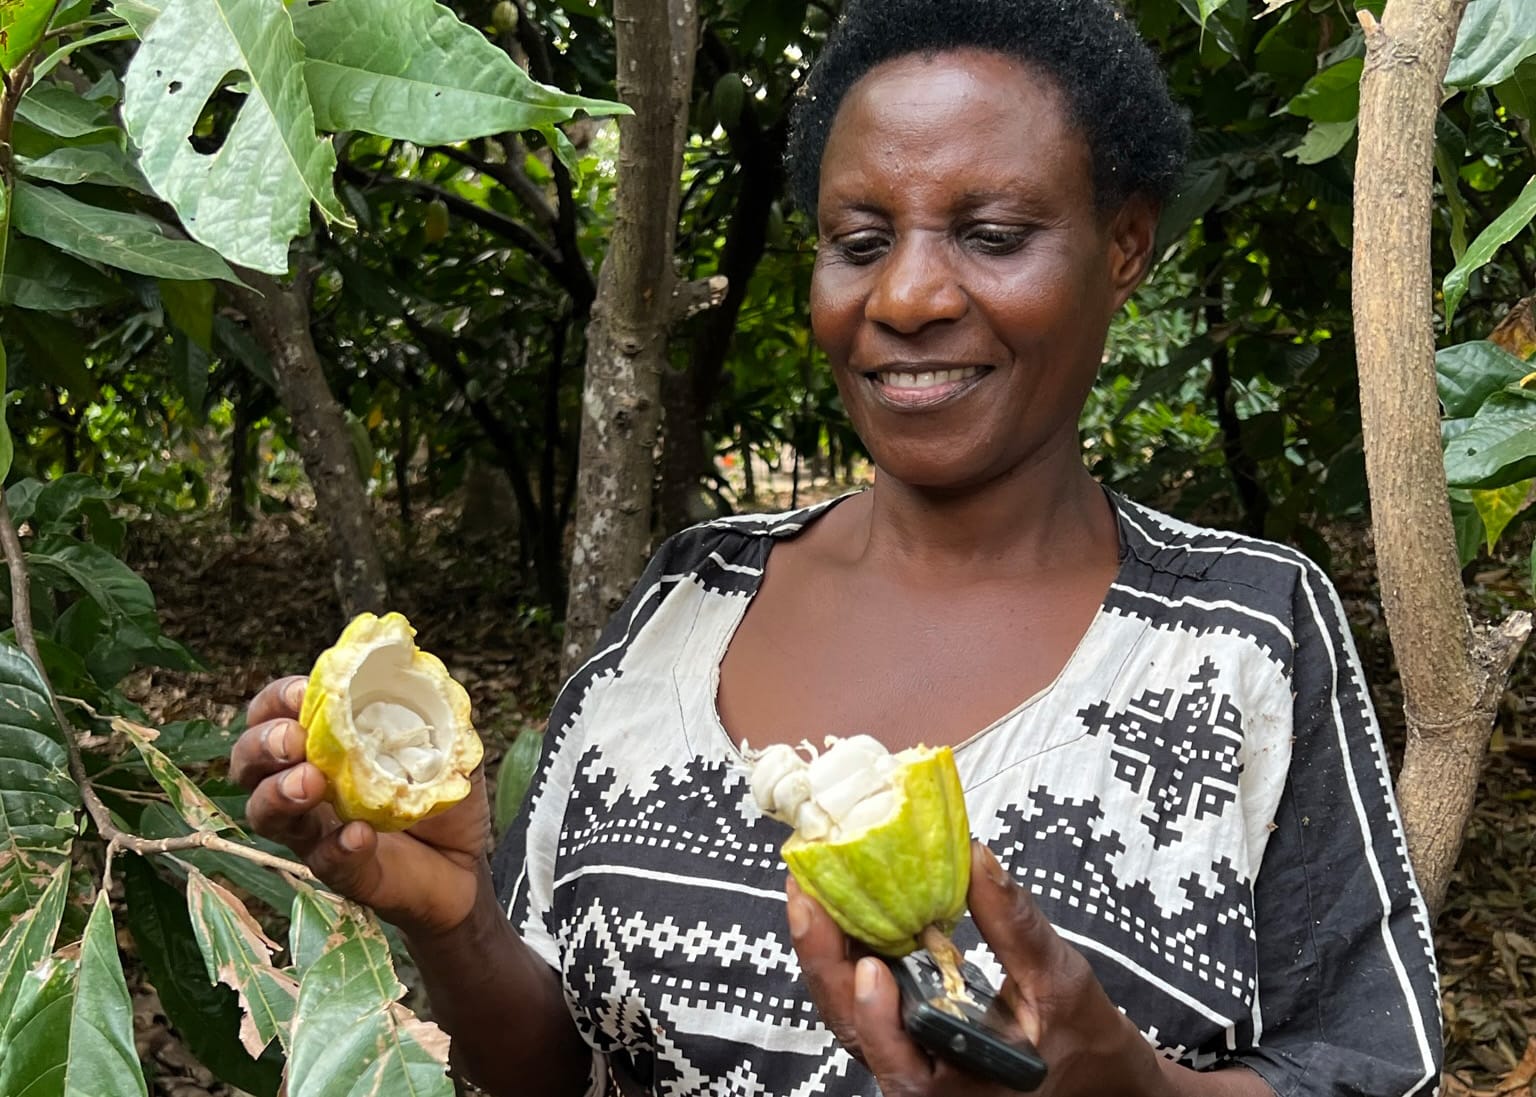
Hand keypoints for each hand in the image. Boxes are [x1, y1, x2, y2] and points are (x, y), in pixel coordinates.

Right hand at [231, 675, 491, 938]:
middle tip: (292, 742)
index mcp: (320, 744)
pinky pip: (323, 860)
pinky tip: (360, 834)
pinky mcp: (340, 870)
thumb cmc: (439, 792)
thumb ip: (427, 707)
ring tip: (311, 784)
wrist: (465, 861)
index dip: (276, 700)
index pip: (272, 714)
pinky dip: (337, 846)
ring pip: (265, 815)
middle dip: (261, 745)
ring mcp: (316, 831)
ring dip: (279, 794)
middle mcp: (305, 785)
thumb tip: (419, 663)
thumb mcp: (441, 741)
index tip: (304, 693)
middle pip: (249, 764)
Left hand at [787, 842, 1171, 1096]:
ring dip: (826, 946)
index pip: (900, 1068)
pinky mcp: (898, 1022)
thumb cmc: (1080, 1038)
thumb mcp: (1060, 982)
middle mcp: (916, 1076)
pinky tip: (839, 898)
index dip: (877, 1022)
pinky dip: (847, 945)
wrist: (1089, 1069)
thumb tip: (977, 858)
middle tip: (806, 892)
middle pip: (853, 1026)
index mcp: (954, 1087)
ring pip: (845, 1005)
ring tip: (812, 882)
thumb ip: (1016, 928)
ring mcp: (901, 1049)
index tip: (870, 971)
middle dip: (823, 960)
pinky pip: (859, 989)